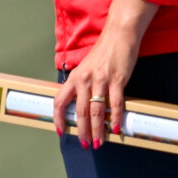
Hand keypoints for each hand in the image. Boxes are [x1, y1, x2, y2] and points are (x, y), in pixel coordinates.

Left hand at [56, 0, 160, 146]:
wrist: (119, 34)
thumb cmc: (105, 51)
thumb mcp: (87, 67)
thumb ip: (83, 84)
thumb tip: (82, 103)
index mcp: (75, 77)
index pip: (60, 101)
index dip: (58, 118)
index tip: (61, 130)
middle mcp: (84, 79)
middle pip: (80, 112)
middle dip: (82, 131)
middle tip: (85, 144)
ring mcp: (100, 80)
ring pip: (96, 111)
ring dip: (97, 130)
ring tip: (99, 142)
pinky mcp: (116, 79)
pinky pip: (114, 103)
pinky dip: (115, 118)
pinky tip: (117, 128)